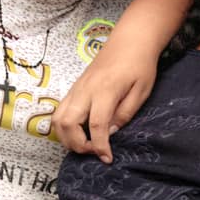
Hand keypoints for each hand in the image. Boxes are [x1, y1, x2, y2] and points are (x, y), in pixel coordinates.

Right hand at [55, 43, 157, 161]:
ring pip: (58, 119)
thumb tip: (110, 133)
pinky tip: (79, 132)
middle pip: (68, 124)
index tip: (107, 159)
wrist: (129, 40)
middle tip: (95, 152)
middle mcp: (85, 90)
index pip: (96, 125)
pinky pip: (60, 111)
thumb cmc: (139, 64)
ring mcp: (77, 88)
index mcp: (104, 90)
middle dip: (78, 145)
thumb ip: (125, 114)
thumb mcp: (141, 91)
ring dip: (67, 138)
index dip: (100, 146)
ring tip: (85, 145)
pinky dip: (64, 127)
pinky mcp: (74, 88)